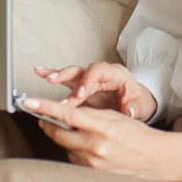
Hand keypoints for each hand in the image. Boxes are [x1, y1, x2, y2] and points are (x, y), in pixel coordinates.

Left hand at [23, 95, 181, 181]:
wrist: (155, 159)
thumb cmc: (136, 135)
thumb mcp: (114, 117)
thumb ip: (88, 114)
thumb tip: (63, 112)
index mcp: (102, 126)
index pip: (66, 115)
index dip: (44, 107)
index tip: (28, 102)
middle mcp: (95, 146)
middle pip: (58, 133)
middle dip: (48, 123)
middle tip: (42, 116)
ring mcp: (93, 163)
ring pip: (65, 147)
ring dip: (65, 139)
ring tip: (81, 135)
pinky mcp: (93, 174)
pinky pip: (74, 160)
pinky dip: (75, 152)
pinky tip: (87, 149)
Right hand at [32, 61, 153, 121]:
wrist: (137, 101)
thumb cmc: (138, 101)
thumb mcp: (140, 105)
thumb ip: (134, 108)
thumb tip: (129, 110)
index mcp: (116, 74)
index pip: (98, 72)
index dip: (87, 82)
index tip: (79, 94)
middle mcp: (101, 73)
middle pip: (82, 70)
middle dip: (67, 77)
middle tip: (55, 83)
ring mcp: (90, 79)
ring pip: (72, 74)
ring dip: (57, 75)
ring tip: (44, 76)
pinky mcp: (82, 86)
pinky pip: (67, 80)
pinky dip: (53, 75)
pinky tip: (40, 72)